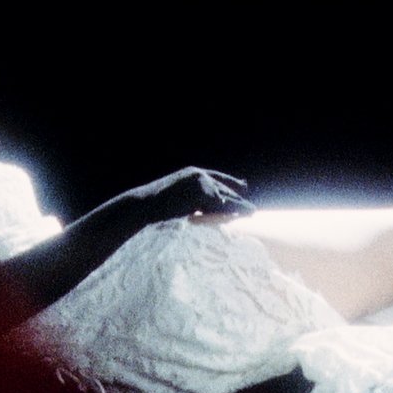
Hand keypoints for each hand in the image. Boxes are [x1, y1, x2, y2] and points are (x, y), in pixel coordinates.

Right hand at [113, 166, 254, 222]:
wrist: (141, 209)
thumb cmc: (153, 209)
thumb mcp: (175, 199)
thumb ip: (191, 200)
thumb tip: (201, 209)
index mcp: (191, 174)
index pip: (216, 177)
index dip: (230, 184)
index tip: (243, 186)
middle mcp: (198, 175)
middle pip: (225, 188)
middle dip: (238, 198)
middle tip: (252, 208)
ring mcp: (201, 183)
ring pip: (226, 197)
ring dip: (239, 206)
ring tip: (251, 213)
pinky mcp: (202, 194)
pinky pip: (221, 206)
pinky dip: (230, 213)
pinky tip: (240, 218)